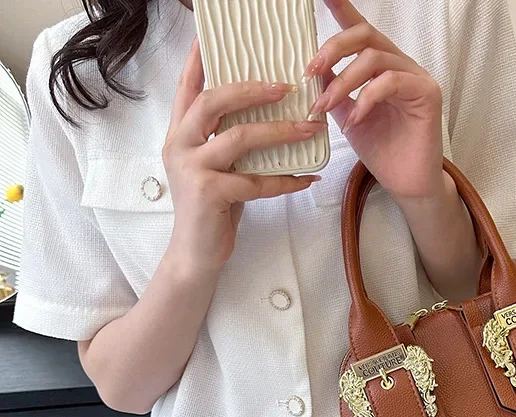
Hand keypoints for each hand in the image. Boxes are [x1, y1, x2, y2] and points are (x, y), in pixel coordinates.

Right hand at [164, 40, 326, 270]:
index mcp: (180, 134)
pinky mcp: (209, 194)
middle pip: (214, 102)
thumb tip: (270, 116)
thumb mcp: (217, 168)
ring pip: (240, 138)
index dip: (201, 60)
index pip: (188, 88)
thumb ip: (228, 141)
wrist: (196, 254)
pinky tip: (306, 178)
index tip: (214, 36)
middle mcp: (179, 145)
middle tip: (286, 87)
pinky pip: (256, 181)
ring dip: (280, 132)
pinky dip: (285, 181)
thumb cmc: (212, 209)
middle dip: (253, 90)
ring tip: (309, 129)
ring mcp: (192, 169)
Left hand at [303, 0, 444, 201]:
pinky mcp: (426, 93)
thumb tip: (314, 73)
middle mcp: (400, 66)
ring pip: (375, 58)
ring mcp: (415, 77)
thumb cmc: (383, 152)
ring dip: (343, 81)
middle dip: (333, 48)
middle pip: (365, 35)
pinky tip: (355, 120)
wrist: (406, 183)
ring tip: (325, 106)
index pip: (359, 32)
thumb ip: (336, 92)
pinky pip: (391, 82)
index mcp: (381, 68)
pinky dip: (366, 99)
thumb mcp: (349, 117)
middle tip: (310, 70)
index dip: (342, 9)